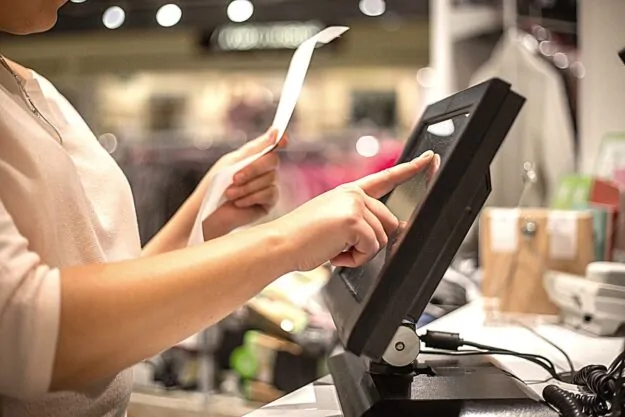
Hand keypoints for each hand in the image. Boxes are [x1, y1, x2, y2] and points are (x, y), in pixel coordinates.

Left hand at [199, 128, 285, 238]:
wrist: (207, 214)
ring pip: (269, 179)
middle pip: (272, 160)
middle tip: (234, 178)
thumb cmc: (215, 186)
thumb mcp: (233, 162)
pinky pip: (269, 194)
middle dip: (253, 169)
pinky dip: (252, 197)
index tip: (282, 138)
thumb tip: (276, 131)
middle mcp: (264, 171)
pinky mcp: (269, 203)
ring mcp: (268, 186)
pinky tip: (238, 203)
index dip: (279, 140)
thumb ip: (255, 148)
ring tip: (229, 194)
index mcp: (254, 158)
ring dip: (246, 187)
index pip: (271, 145)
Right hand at [272, 150, 435, 270]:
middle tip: (341, 245)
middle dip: (370, 242)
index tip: (429, 159)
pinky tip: (334, 252)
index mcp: (349, 192)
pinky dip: (354, 259)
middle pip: (389, 224)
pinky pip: (371, 249)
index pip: (386, 178)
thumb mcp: (333, 221)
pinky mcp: (354, 220)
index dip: (411, 169)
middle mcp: (354, 194)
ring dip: (360, 252)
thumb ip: (360, 220)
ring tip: (333, 247)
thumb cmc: (302, 237)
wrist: (281, 244)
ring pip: (382, 239)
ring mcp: (355, 205)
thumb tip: (391, 230)